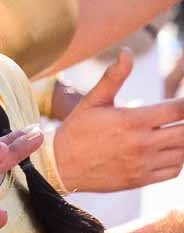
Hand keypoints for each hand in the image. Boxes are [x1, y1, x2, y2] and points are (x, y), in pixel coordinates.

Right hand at [54, 50, 183, 190]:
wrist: (60, 165)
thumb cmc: (77, 129)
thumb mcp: (93, 100)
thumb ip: (113, 77)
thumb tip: (126, 53)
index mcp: (131, 120)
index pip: (176, 110)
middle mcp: (141, 144)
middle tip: (179, 116)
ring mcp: (143, 164)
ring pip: (183, 153)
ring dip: (182, 140)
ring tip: (174, 130)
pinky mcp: (142, 180)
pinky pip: (174, 170)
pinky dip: (178, 159)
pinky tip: (169, 149)